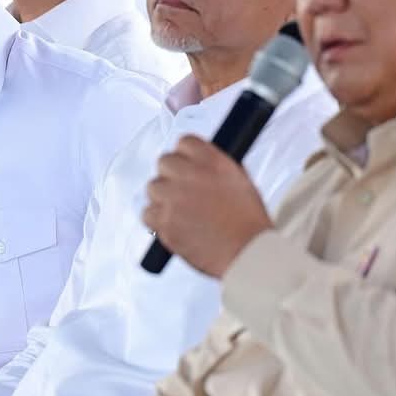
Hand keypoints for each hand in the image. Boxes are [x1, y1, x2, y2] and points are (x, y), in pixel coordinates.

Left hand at [143, 135, 271, 277]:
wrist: (248, 253)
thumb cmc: (248, 222)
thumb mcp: (239, 181)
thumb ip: (214, 167)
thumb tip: (197, 164)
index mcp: (211, 160)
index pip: (184, 142)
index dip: (185, 156)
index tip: (187, 166)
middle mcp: (190, 174)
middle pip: (164, 162)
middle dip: (172, 176)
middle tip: (183, 193)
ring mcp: (174, 197)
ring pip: (153, 187)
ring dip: (163, 199)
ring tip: (181, 214)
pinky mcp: (164, 221)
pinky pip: (147, 214)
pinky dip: (157, 221)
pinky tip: (174, 227)